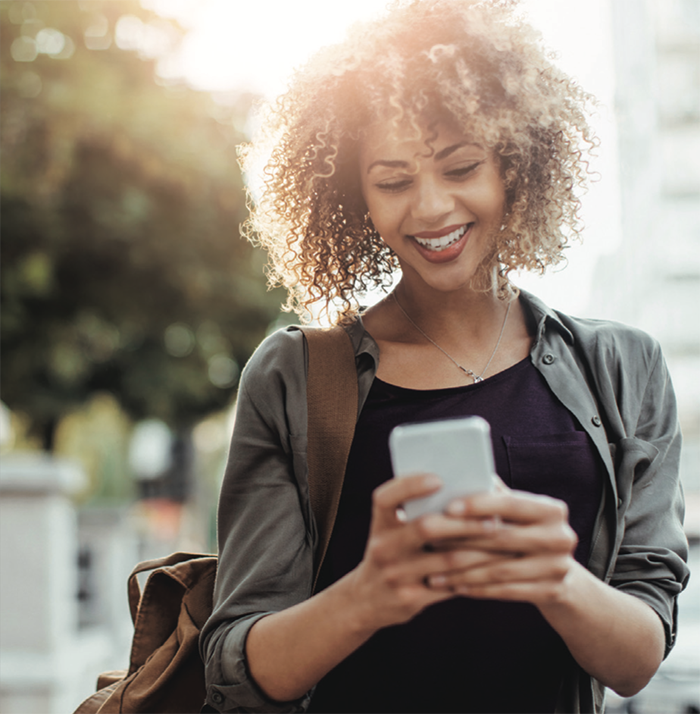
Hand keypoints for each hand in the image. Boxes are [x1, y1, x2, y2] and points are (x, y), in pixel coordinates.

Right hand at [345, 473, 498, 631]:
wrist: (367, 600)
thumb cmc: (391, 554)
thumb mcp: (390, 531)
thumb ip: (414, 511)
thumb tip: (462, 489)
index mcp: (380, 524)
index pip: (387, 498)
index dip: (411, 485)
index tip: (439, 479)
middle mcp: (383, 547)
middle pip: (426, 527)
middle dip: (464, 522)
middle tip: (493, 518)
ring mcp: (395, 575)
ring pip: (447, 559)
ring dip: (480, 550)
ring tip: (503, 542)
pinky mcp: (411, 598)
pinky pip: (451, 585)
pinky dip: (475, 574)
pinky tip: (493, 566)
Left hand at [424, 485, 577, 606]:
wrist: (561, 575)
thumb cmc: (525, 532)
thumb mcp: (517, 513)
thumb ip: (493, 496)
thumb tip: (455, 474)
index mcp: (552, 510)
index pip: (510, 504)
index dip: (478, 505)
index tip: (448, 507)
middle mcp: (560, 537)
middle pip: (502, 538)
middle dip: (461, 539)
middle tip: (428, 539)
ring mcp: (558, 567)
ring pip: (500, 569)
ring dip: (462, 570)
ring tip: (432, 570)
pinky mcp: (551, 592)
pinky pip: (505, 591)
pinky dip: (476, 588)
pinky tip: (453, 585)